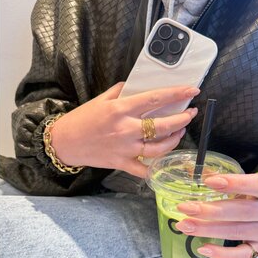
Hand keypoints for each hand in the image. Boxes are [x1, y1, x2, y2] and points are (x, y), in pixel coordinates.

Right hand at [50, 82, 199, 177]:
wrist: (66, 142)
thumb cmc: (82, 119)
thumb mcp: (102, 99)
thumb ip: (123, 92)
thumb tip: (139, 87)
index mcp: (121, 110)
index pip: (156, 99)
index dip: (177, 94)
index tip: (192, 91)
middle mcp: (126, 129)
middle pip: (163, 125)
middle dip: (183, 119)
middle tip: (190, 114)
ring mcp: (126, 149)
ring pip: (160, 147)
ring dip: (175, 139)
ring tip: (180, 132)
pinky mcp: (122, 163)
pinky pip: (144, 169)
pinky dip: (156, 167)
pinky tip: (164, 160)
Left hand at [175, 173, 257, 257]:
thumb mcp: (249, 185)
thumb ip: (225, 180)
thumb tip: (192, 171)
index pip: (254, 185)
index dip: (233, 183)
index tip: (208, 181)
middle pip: (239, 212)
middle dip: (208, 210)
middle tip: (184, 208)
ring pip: (235, 232)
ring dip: (206, 229)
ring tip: (184, 226)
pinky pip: (240, 255)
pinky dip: (221, 253)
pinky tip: (202, 248)